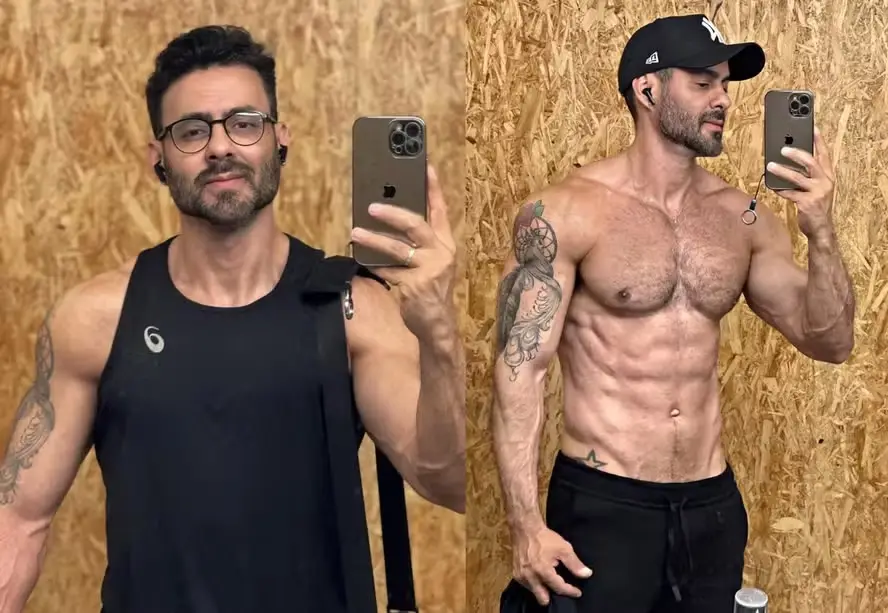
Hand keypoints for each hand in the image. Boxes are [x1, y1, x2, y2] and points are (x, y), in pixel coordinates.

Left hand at [350, 164, 456, 337]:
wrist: (437, 322)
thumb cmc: (431, 287)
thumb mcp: (432, 261)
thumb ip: (419, 242)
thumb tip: (390, 218)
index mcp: (446, 243)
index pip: (440, 210)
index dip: (433, 188)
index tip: (426, 166)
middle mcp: (441, 253)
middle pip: (416, 225)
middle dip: (392, 213)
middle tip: (371, 207)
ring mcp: (429, 270)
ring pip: (397, 248)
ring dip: (373, 240)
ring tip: (355, 233)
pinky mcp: (414, 286)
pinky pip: (389, 271)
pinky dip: (375, 266)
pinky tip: (362, 260)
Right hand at [511, 525, 591, 605]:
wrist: (525, 529)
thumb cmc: (544, 538)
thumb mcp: (563, 548)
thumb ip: (575, 564)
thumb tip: (586, 574)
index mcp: (543, 571)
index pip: (559, 588)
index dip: (570, 591)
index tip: (577, 592)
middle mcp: (530, 577)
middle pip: (543, 599)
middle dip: (553, 595)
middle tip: (560, 587)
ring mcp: (521, 576)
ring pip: (535, 593)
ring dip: (543, 589)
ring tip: (550, 579)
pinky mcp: (516, 574)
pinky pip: (527, 586)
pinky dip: (534, 584)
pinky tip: (540, 575)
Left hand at [766, 126, 836, 237]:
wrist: (820, 228)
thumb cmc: (816, 206)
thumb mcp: (818, 188)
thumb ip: (809, 176)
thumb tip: (791, 162)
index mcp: (828, 176)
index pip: (825, 155)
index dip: (819, 141)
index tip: (814, 129)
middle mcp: (825, 182)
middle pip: (812, 162)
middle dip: (797, 154)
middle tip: (783, 149)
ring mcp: (817, 193)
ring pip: (798, 177)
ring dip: (783, 171)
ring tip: (770, 166)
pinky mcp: (807, 203)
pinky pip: (790, 193)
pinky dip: (780, 189)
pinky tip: (772, 186)